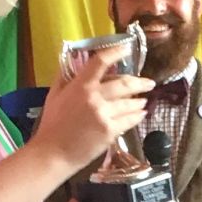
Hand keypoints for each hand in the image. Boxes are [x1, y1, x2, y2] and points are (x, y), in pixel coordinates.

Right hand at [31, 45, 153, 170]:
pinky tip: (141, 115)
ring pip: (130, 103)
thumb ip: (65, 78)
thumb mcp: (54, 96)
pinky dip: (137, 116)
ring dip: (140, 101)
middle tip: (149, 83)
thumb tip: (72, 62)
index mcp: (80, 85)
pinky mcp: (110, 131)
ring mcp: (104, 115)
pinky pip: (129, 121)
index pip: (100, 62)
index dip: (115, 52)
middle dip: (140, 82)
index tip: (126, 48)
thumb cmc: (52, 125)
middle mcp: (94, 97)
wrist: (53, 153)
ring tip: (144, 101)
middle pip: (124, 83)